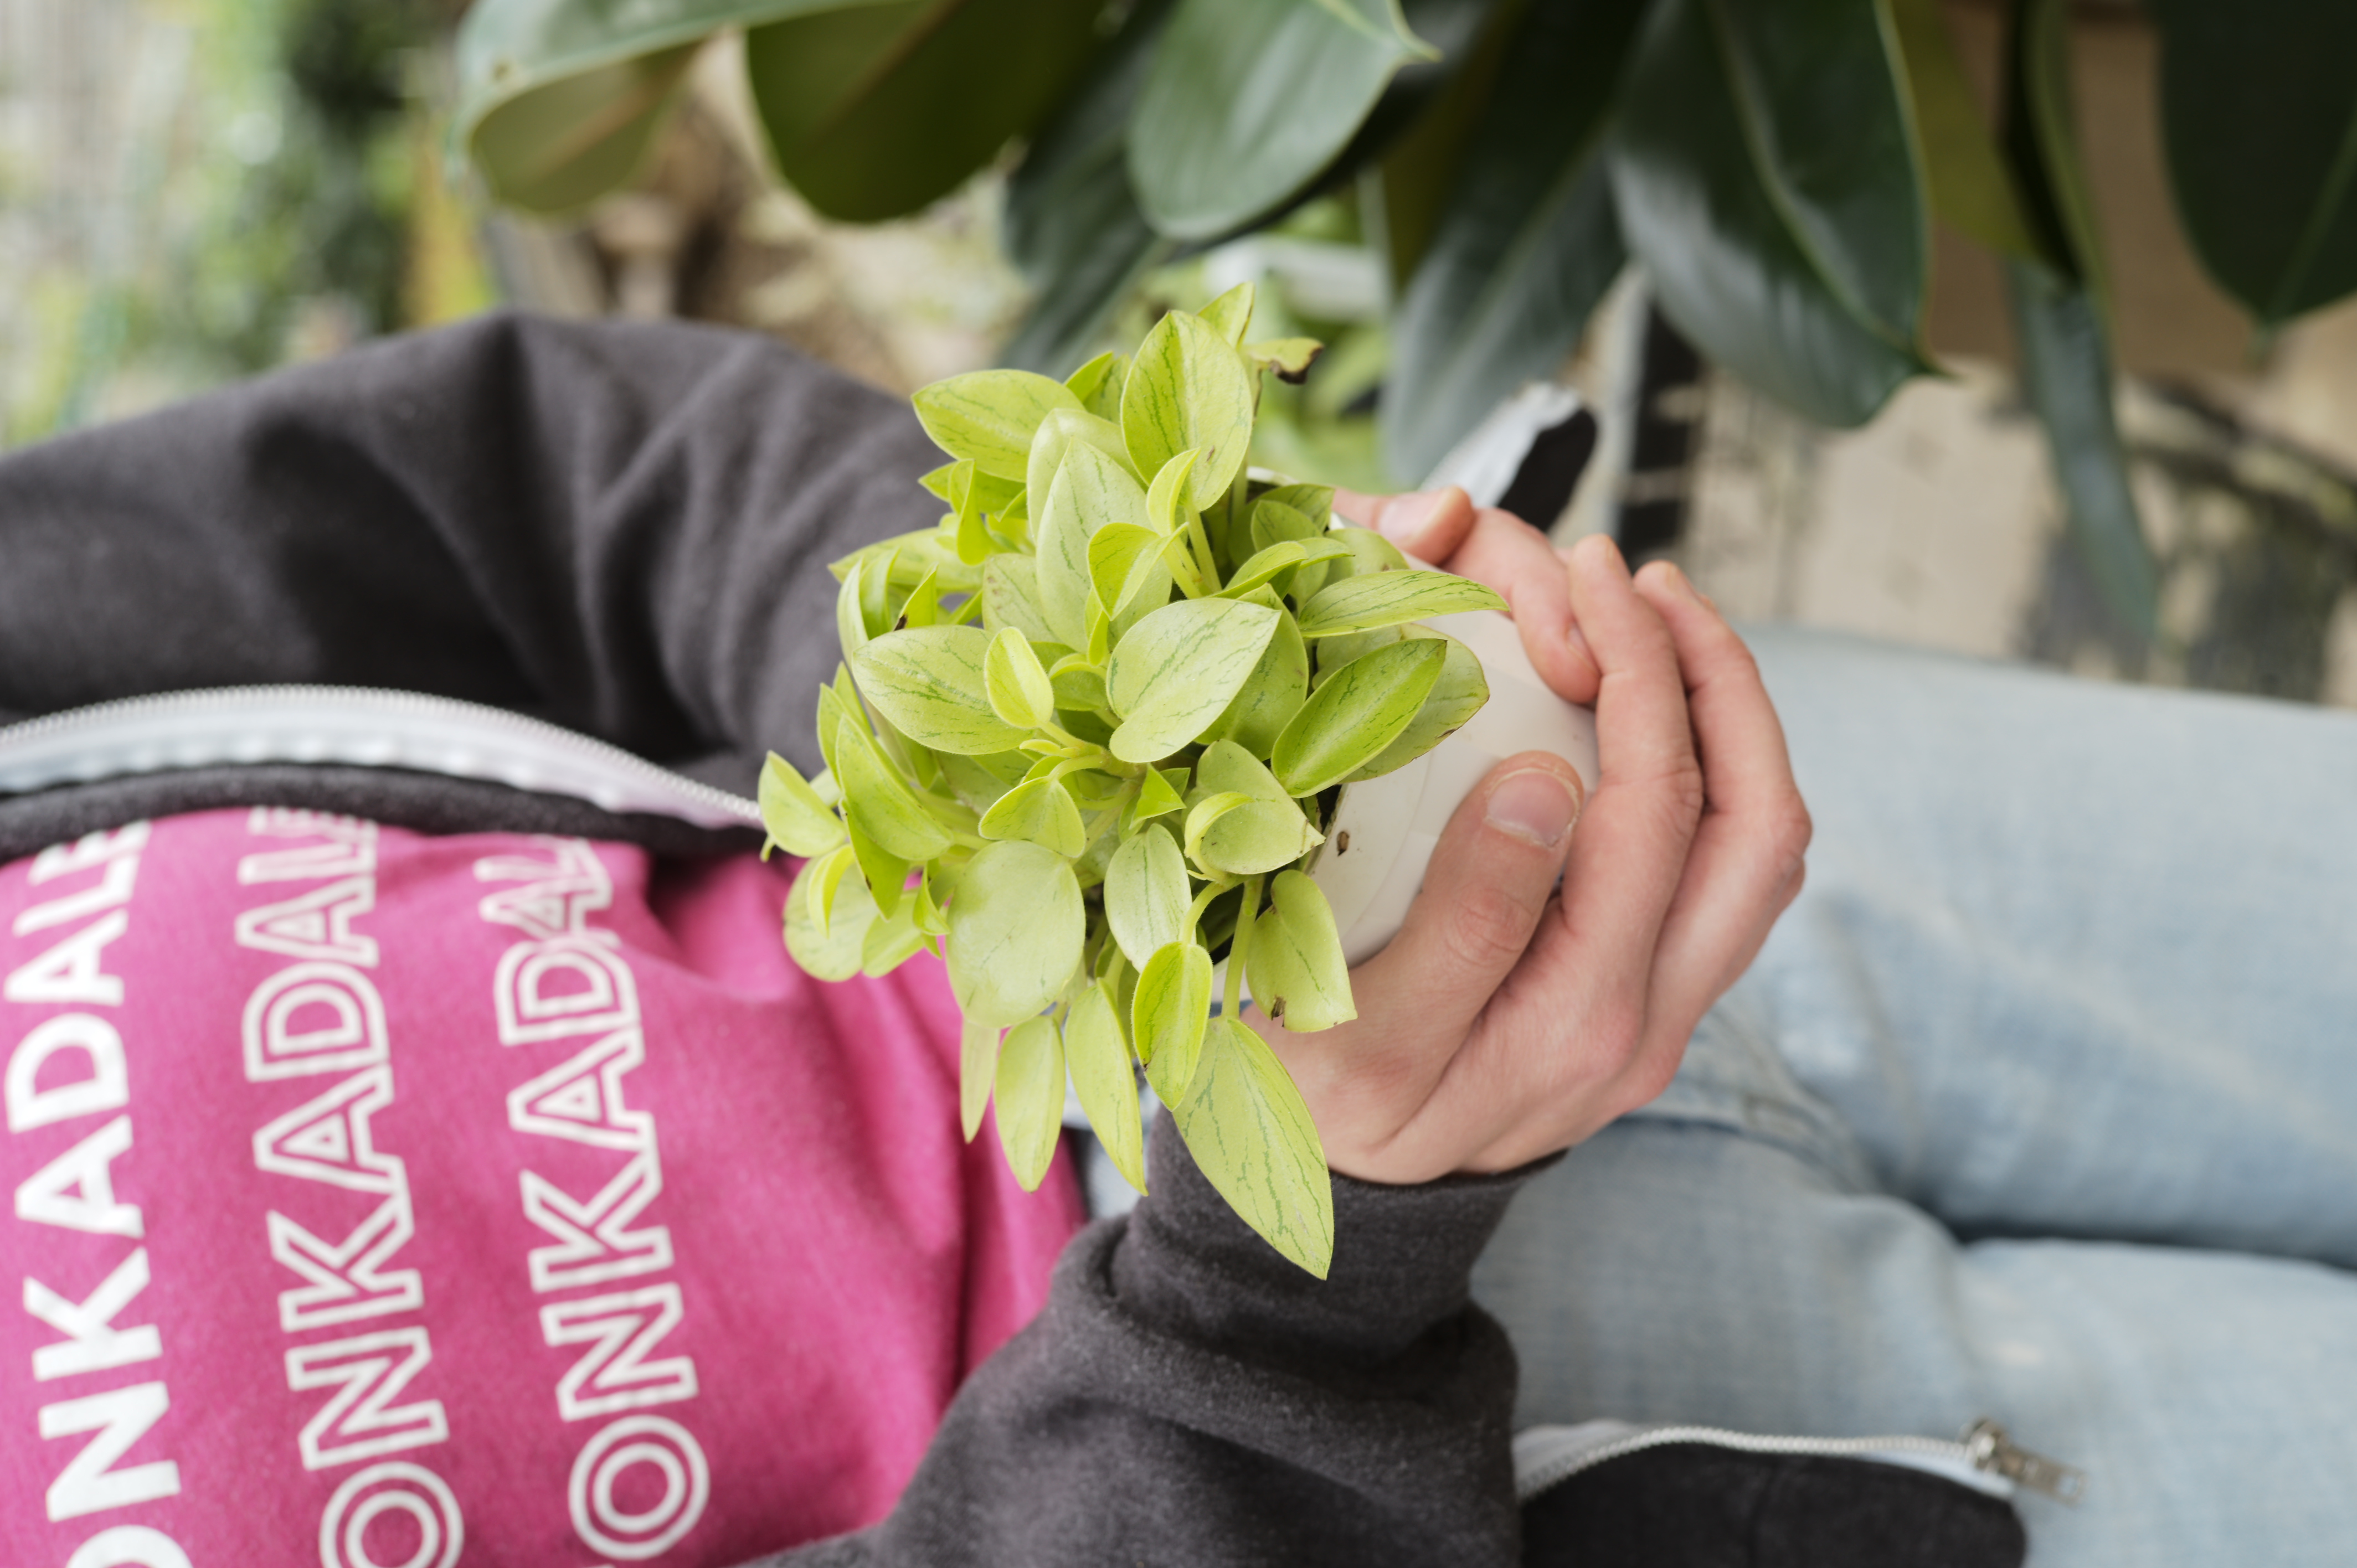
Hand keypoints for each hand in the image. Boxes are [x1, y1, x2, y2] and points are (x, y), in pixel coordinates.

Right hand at [1246, 490, 1810, 1184]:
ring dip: (1733, 719)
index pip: (1659, 811)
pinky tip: (1647, 708)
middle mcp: (1655, 1020)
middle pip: (1759, 823)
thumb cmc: (1325, 1113)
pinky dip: (1713, 769)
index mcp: (1583, 1020)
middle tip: (1641, 579)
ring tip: (1659, 619)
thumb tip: (1548, 779)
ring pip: (1765, 848)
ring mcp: (1670, 1014)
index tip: (1584, 578)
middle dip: (1715, 674)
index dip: (1639, 671)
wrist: (1350, 1217)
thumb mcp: (1354, 1030)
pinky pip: (1730, 870)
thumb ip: (1464, 918)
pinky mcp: (1657, 999)